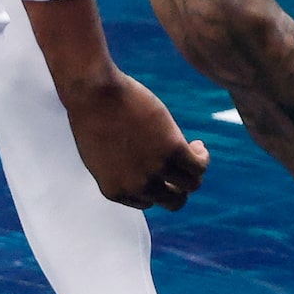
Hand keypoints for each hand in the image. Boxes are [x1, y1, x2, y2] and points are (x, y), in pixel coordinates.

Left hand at [58, 67, 209, 209]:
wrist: (92, 92)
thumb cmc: (91, 116)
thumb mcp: (99, 155)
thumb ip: (118, 171)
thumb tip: (144, 174)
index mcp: (114, 190)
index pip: (147, 201)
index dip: (156, 185)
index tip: (159, 170)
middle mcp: (136, 186)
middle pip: (173, 201)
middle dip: (179, 187)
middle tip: (180, 168)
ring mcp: (155, 168)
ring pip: (191, 184)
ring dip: (195, 171)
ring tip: (191, 152)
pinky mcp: (172, 149)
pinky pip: (198, 165)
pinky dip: (202, 157)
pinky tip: (198, 145)